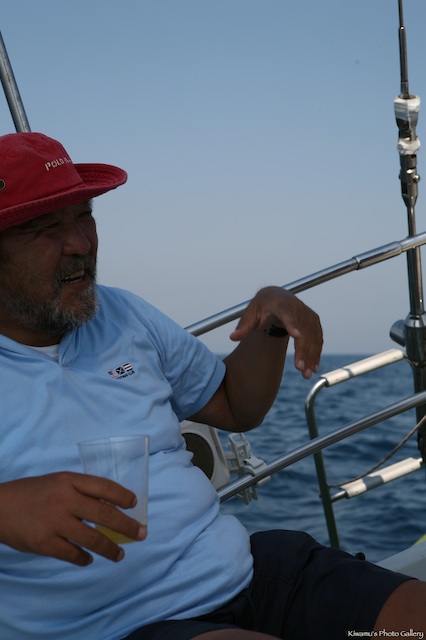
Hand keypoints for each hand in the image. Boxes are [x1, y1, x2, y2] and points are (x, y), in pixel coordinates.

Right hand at [0, 472, 146, 565]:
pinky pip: (72, 554)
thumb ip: (80, 492)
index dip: (123, 496)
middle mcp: (65, 499)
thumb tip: (111, 508)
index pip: (104, 487)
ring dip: (110, 548)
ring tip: (119, 555)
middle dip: (127, 526)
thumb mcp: (57, 483)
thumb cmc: (33, 493)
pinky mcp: (44, 543)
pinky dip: (84, 558)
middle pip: (105, 514)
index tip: (135, 505)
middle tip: (141, 534)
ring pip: (92, 538)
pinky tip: (89, 559)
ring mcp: (55, 522)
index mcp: (69, 481)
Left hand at [230, 286, 322, 377]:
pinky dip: (316, 353)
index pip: (287, 314)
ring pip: (313, 337)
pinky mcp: (314, 322)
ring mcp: (308, 315)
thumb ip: (244, 326)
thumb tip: (233, 338)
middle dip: (302, 350)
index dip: (292, 324)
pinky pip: (318, 339)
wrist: (276, 296)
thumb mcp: (250, 313)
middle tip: (299, 368)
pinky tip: (314, 367)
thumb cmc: (261, 306)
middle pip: (303, 330)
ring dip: (311, 356)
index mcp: (280, 304)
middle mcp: (297, 308)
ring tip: (306, 374)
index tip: (296, 335)